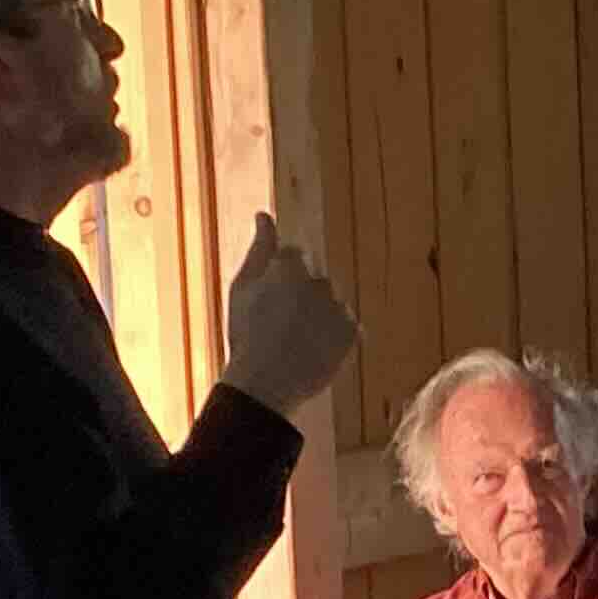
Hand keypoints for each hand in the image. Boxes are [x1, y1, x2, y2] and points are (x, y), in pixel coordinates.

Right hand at [221, 212, 356, 414]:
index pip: (295, 257)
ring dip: (320, 317)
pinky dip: (334, 339)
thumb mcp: (243, 286)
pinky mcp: (354, 333)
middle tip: (282, 326)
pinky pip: (347, 328)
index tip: (271, 304)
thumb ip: (259, 248)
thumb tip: (264, 215)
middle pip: (316, 279)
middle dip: (303, 297)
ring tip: (296, 342)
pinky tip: (313, 352)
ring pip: (332, 303)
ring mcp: (340, 307)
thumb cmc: (247, 334)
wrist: (265, 384)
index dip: (281, 282)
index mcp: (292, 264)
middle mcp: (321, 280)